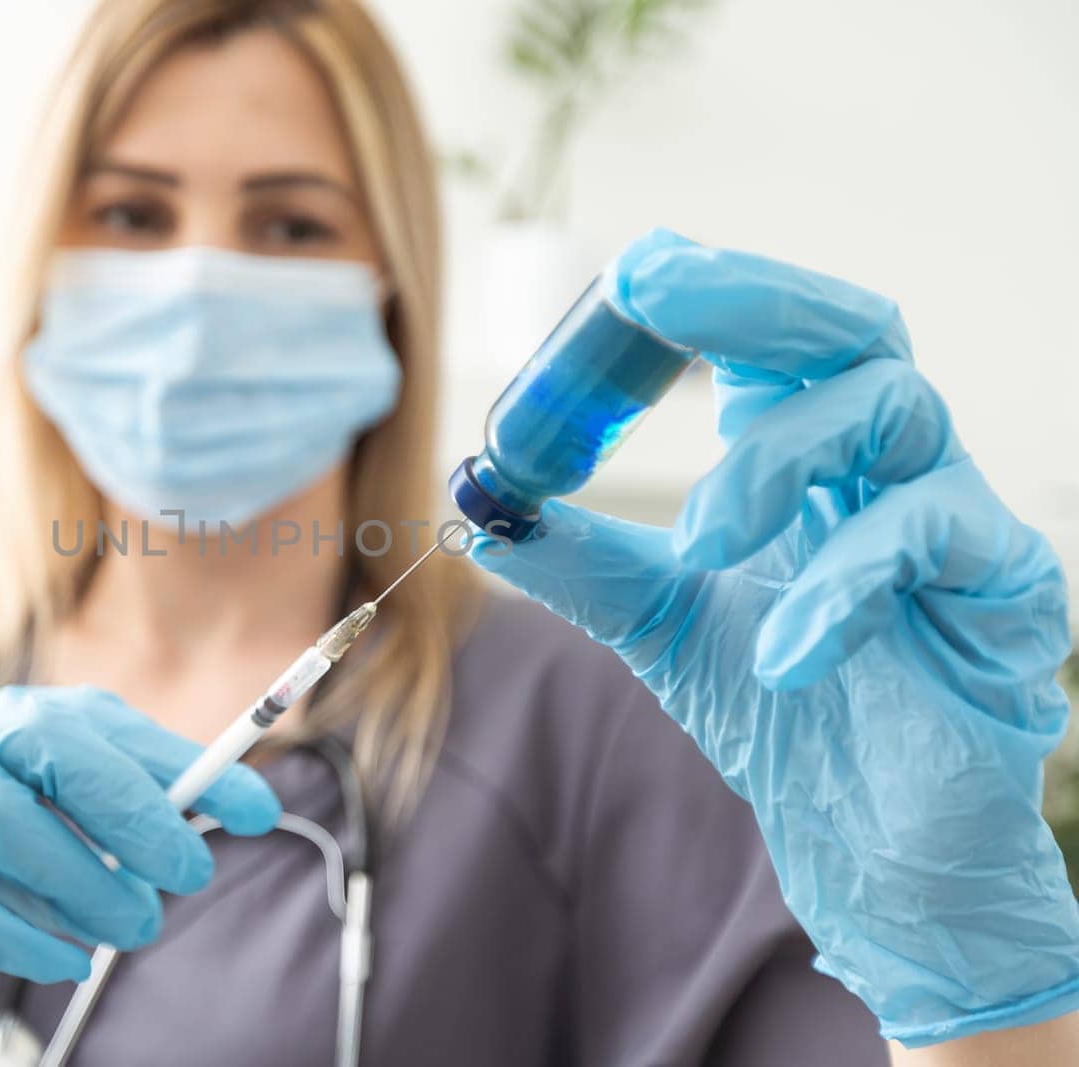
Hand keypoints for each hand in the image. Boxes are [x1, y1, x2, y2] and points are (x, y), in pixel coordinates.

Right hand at [0, 684, 280, 1064]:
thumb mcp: (8, 815)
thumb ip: (80, 815)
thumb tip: (188, 834)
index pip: (104, 725)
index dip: (186, 765)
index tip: (254, 809)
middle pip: (54, 748)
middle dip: (136, 812)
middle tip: (187, 876)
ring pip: (3, 821)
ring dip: (82, 885)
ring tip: (127, 931)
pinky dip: (17, 933)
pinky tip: (61, 961)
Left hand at [473, 229, 1078, 1046]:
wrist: (866, 839)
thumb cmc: (782, 711)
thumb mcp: (657, 620)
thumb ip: (578, 560)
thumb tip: (477, 505)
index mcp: (809, 456)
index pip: (776, 336)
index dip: (714, 290)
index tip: (630, 271)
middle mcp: (885, 464)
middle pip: (850, 328)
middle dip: (751, 298)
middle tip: (653, 292)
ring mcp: (956, 514)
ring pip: (893, 408)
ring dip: (773, 462)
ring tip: (696, 546)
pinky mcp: (1010, 587)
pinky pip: (939, 535)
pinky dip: (843, 582)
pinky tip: (781, 654)